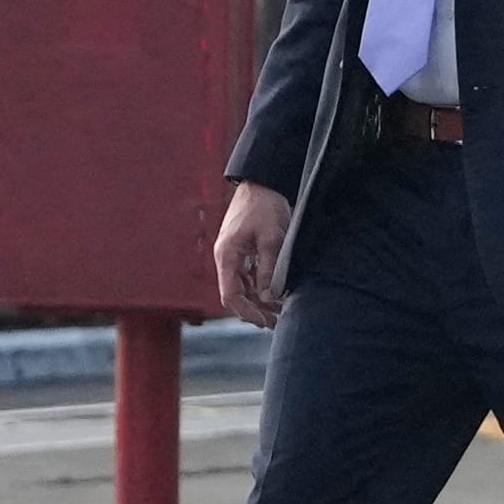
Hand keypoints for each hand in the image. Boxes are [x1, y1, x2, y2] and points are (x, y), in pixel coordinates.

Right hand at [214, 183, 294, 327]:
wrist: (262, 181)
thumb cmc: (265, 207)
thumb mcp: (271, 240)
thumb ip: (268, 270)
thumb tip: (267, 298)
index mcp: (227, 255)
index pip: (230, 295)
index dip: (247, 312)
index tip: (265, 322)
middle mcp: (225, 257)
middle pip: (234, 293)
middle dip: (253, 310)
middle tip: (275, 321)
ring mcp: (232, 253)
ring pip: (241, 285)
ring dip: (257, 299)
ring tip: (278, 310)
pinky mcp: (241, 249)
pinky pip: (246, 275)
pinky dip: (258, 286)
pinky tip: (274, 291)